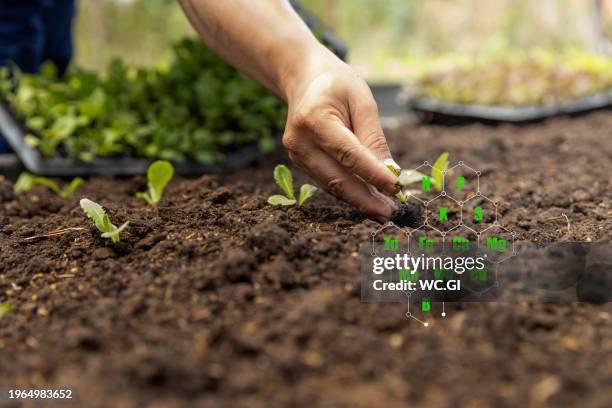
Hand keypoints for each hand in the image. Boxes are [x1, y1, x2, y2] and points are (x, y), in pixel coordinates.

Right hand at [281, 53, 399, 220]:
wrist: (305, 79)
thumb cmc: (337, 85)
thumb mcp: (362, 100)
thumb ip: (373, 137)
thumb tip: (389, 172)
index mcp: (314, 119)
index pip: (348, 154)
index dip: (373, 174)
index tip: (396, 188)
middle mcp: (299, 141)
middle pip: (337, 178)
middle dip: (366, 198)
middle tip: (391, 213)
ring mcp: (296, 154)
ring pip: (332, 185)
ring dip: (359, 200)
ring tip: (384, 211)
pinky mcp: (299, 163)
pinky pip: (327, 182)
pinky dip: (348, 192)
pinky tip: (368, 199)